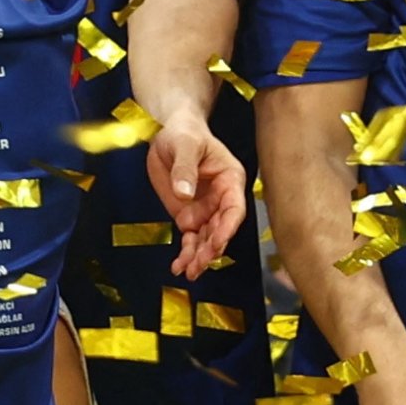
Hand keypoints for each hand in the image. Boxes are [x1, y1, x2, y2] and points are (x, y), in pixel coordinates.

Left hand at [143, 115, 249, 279]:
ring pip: (206, 239)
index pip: (234, 209)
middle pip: (221, 229)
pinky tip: (179, 266)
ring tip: (188, 272)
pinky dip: (185, 253)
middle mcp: (221, 199)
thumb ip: (184, 168)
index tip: (216, 242)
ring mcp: (205, 209)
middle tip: (198, 265)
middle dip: (211, 249)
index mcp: (230, 181)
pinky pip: (190, 238)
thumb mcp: (185, 145)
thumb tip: (184, 193)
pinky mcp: (188, 214)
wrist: (170, 133)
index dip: (227, 228)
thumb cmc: (185, 134)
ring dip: (198, 257)